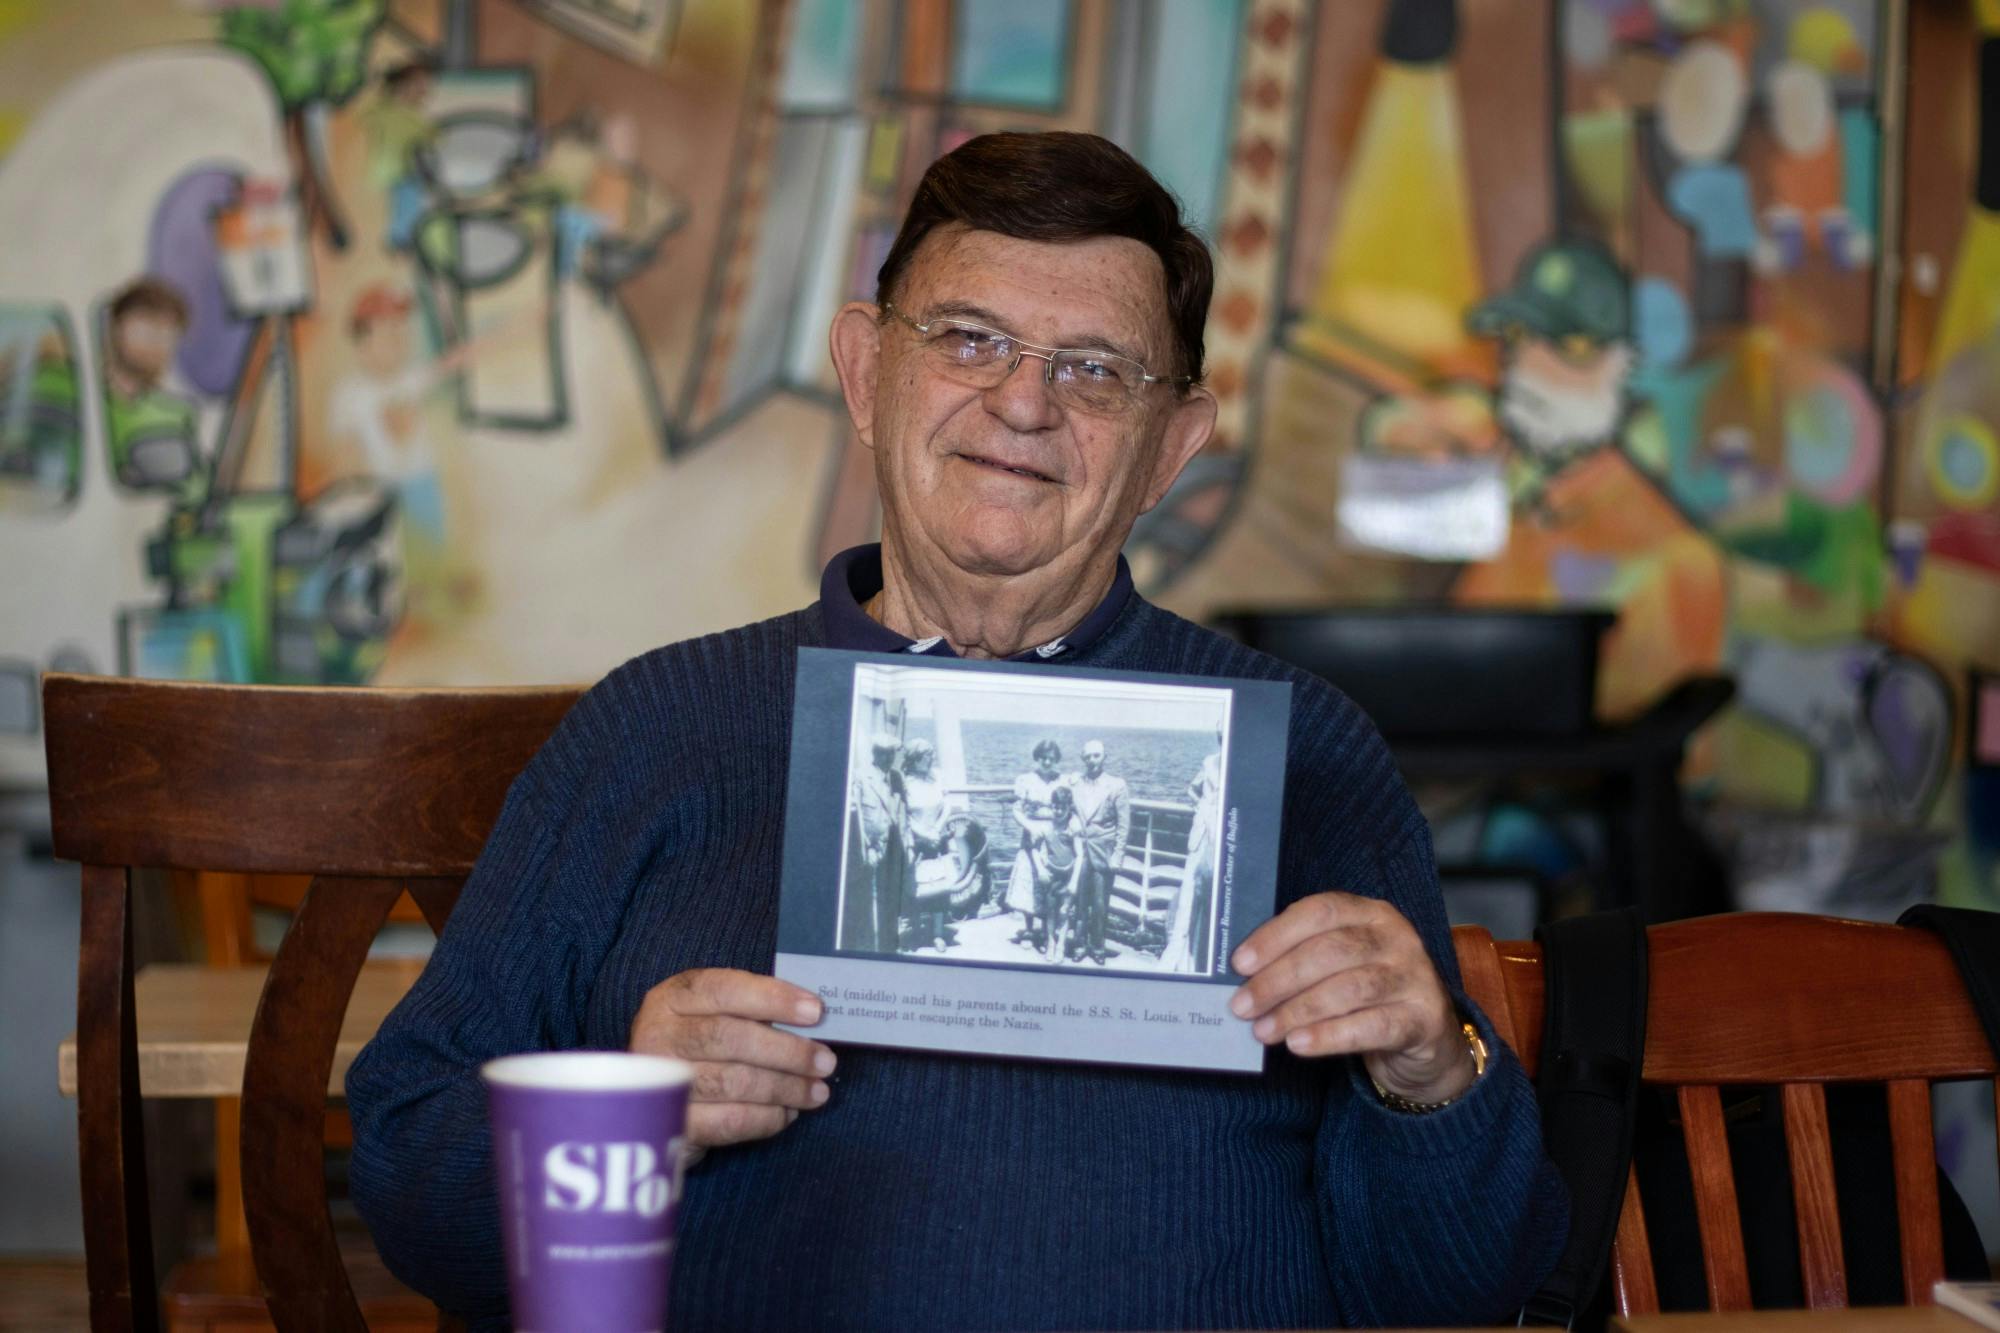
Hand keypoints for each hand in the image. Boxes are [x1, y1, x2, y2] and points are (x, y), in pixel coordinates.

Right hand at [628, 969, 835, 1157]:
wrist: (649, 1095)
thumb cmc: (700, 1045)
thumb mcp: (713, 1014)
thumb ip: (754, 1012)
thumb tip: (813, 1019)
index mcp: (674, 997)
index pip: (725, 989)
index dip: (773, 998)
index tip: (815, 1012)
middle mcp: (659, 1034)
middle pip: (729, 1038)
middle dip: (786, 1051)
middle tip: (825, 1062)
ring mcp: (661, 1082)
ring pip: (732, 1082)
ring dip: (784, 1088)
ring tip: (817, 1092)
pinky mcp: (672, 1124)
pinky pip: (728, 1122)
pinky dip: (766, 1119)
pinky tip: (787, 1114)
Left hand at [1228, 892, 1473, 1103]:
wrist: (1428, 1040)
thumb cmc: (1369, 997)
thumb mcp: (1340, 967)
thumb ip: (1301, 960)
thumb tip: (1244, 977)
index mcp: (1371, 913)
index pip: (1320, 911)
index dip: (1276, 935)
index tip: (1240, 963)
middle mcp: (1397, 938)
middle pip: (1330, 951)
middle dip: (1279, 979)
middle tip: (1243, 1005)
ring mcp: (1415, 977)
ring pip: (1348, 988)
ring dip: (1297, 1010)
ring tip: (1263, 1031)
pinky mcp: (1423, 1018)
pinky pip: (1371, 1027)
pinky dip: (1329, 1036)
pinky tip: (1298, 1045)